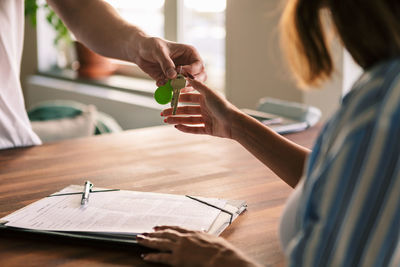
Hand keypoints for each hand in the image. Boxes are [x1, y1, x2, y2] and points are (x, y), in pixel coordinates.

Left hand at [135, 37, 205, 85]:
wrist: (140, 51)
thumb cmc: (151, 45)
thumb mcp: (158, 51)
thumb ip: (166, 63)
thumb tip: (173, 76)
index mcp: (190, 54)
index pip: (199, 65)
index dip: (192, 71)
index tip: (181, 73)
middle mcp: (189, 65)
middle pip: (199, 78)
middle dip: (190, 83)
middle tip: (178, 84)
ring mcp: (181, 75)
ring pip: (189, 86)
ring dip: (179, 87)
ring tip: (166, 84)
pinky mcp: (173, 81)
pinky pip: (175, 89)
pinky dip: (168, 89)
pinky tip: (159, 83)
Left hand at [137, 226, 258, 266]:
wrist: (220, 256)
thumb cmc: (220, 249)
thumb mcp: (213, 238)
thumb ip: (205, 236)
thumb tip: (205, 235)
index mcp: (192, 232)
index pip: (175, 228)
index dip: (165, 227)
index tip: (158, 227)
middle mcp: (184, 238)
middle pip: (164, 234)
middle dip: (153, 233)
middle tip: (143, 232)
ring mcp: (179, 247)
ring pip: (160, 243)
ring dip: (148, 241)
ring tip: (139, 240)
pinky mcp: (177, 258)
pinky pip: (161, 257)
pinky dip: (152, 256)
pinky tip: (145, 256)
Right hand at [161, 78, 241, 137]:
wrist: (234, 123)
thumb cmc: (222, 106)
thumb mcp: (209, 93)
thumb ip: (198, 86)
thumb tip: (187, 75)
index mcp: (205, 99)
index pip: (189, 98)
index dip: (178, 99)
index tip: (168, 99)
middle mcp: (205, 109)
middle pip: (186, 110)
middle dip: (175, 111)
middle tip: (163, 113)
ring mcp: (206, 119)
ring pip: (188, 120)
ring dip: (177, 120)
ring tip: (166, 120)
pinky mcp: (208, 129)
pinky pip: (194, 129)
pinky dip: (185, 128)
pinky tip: (176, 127)